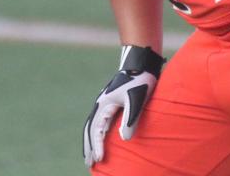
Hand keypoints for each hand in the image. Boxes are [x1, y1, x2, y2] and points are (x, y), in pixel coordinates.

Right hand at [83, 44, 163, 167]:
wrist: (141, 63)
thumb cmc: (140, 80)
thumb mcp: (137, 99)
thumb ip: (131, 119)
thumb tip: (124, 139)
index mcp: (104, 104)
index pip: (97, 130)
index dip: (97, 146)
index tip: (99, 159)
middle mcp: (100, 104)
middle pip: (90, 129)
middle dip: (88, 147)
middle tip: (88, 164)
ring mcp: (104, 103)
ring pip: (92, 125)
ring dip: (90, 141)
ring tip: (90, 156)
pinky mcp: (110, 102)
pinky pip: (98, 121)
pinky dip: (95, 133)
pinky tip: (100, 139)